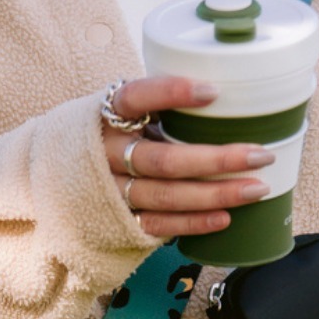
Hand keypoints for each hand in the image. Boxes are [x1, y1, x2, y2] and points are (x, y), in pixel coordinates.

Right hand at [102, 77, 274, 238]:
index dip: (172, 94)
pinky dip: (193, 223)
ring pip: (166, 196)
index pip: (136, 98)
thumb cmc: (108, 138)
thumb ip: (155, 105)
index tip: (213, 93)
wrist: (59, 178)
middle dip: (216, 160)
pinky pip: (158, 225)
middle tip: (260, 155)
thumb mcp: (121, 112)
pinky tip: (224, 219)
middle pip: (164, 160)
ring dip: (214, 195)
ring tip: (255, 189)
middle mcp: (107, 155)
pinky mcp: (119, 221)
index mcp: (107, 116)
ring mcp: (112, 192)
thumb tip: (223, 96)